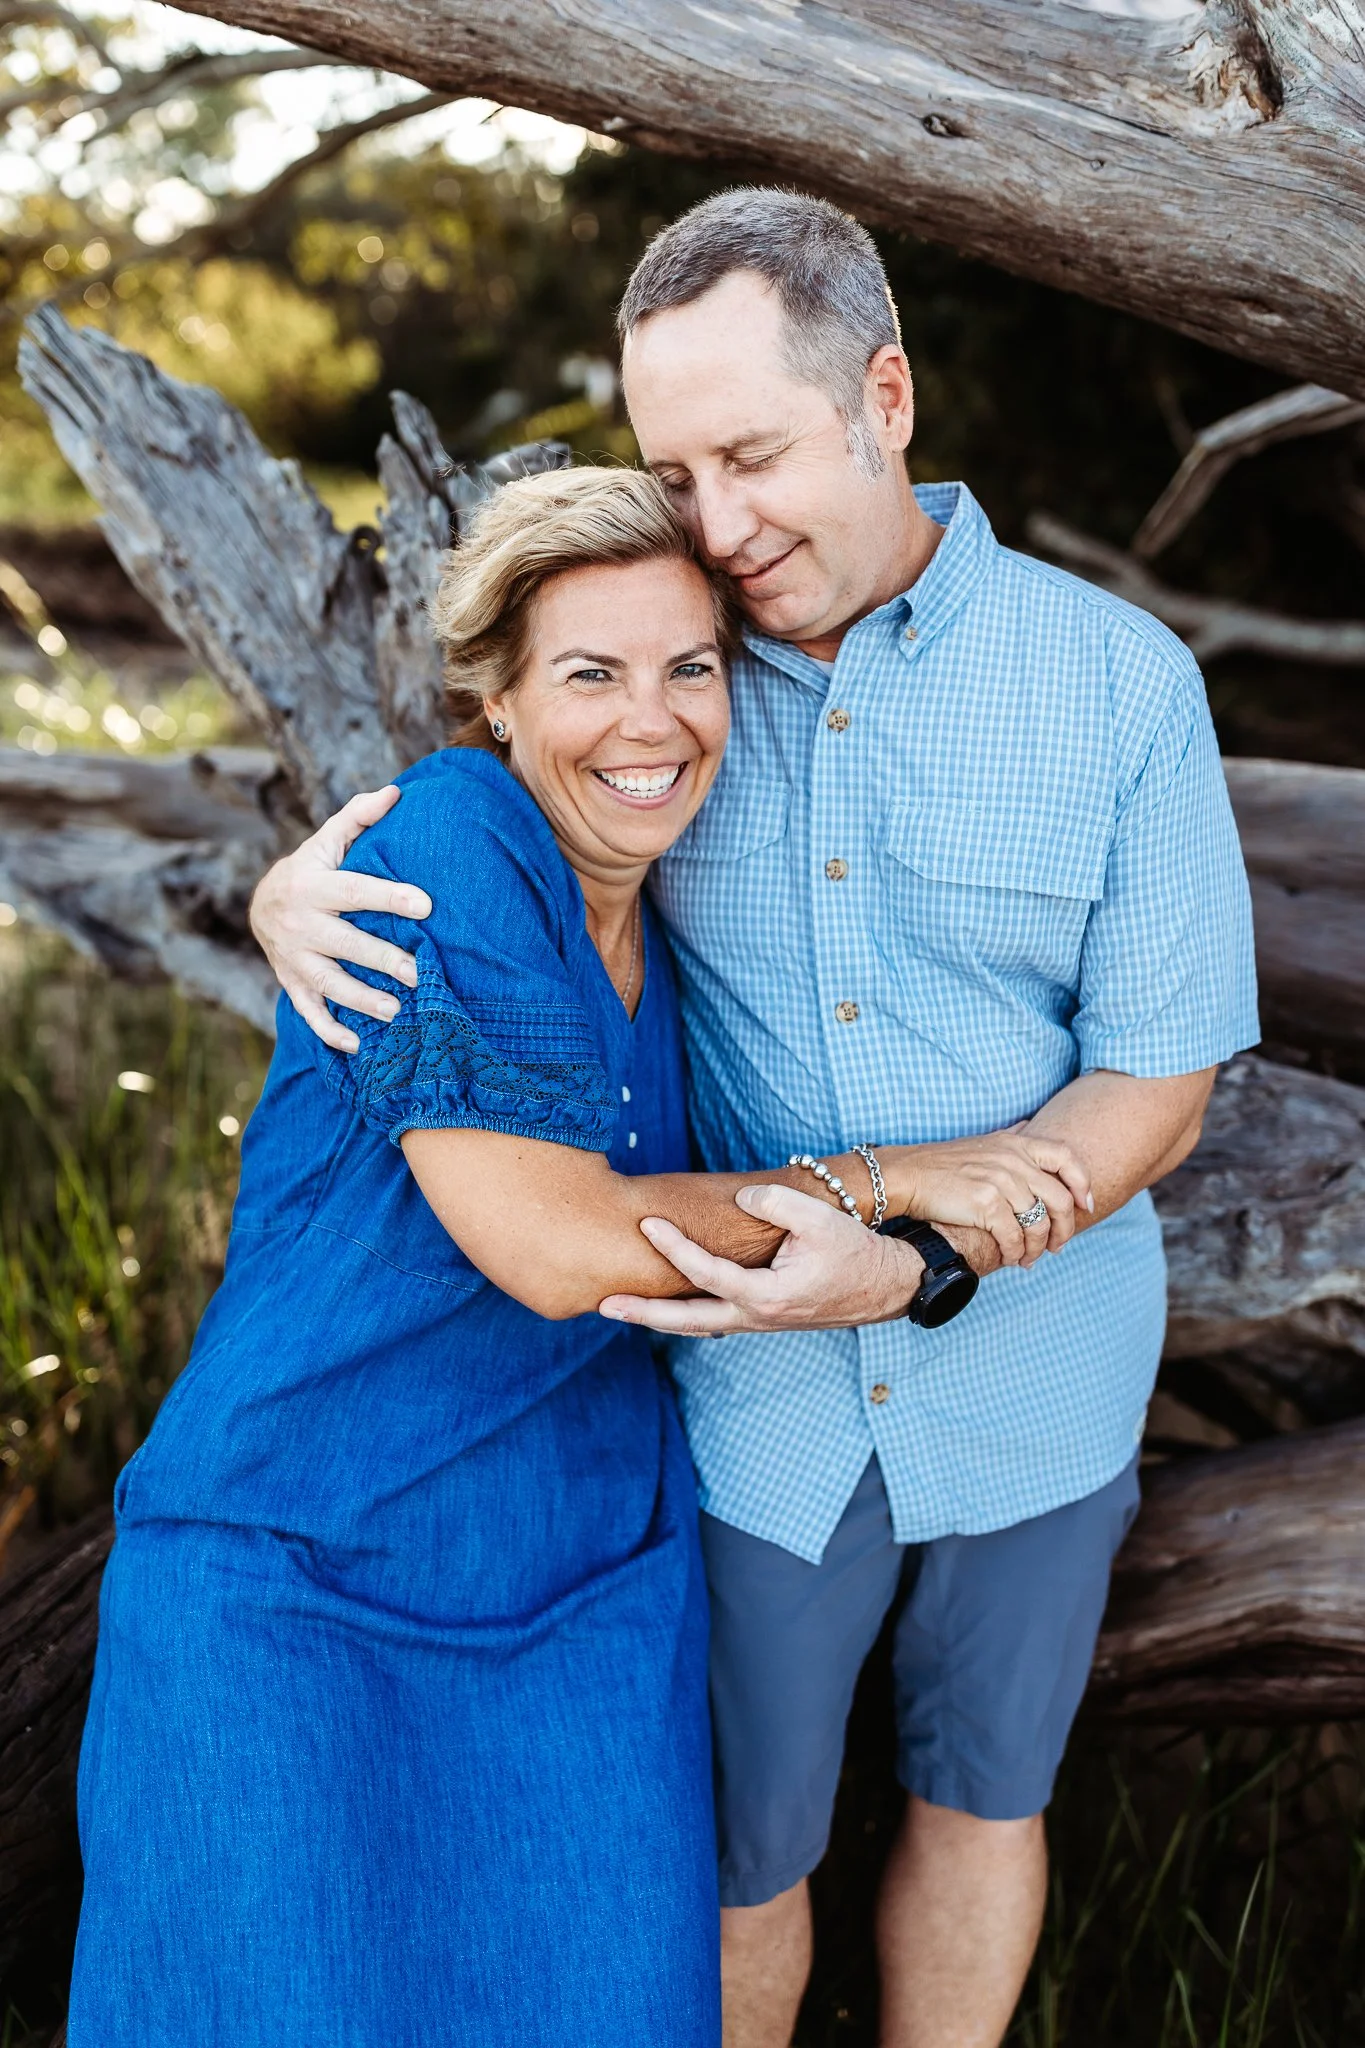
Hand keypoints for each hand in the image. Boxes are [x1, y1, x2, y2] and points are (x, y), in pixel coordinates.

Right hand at [248, 786, 431, 1052]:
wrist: (261, 905)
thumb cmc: (311, 869)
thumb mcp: (327, 840)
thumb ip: (358, 817)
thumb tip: (395, 793)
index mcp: (312, 886)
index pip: (355, 892)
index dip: (390, 898)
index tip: (426, 906)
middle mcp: (299, 924)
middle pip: (345, 945)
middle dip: (382, 960)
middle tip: (420, 973)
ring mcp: (292, 958)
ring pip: (327, 983)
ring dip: (361, 999)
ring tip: (397, 1010)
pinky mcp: (290, 984)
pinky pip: (308, 1011)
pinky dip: (329, 1031)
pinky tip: (358, 1045)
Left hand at [599, 1183, 923, 1335]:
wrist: (884, 1285)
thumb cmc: (853, 1251)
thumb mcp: (820, 1219)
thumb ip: (778, 1203)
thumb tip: (741, 1196)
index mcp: (766, 1296)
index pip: (705, 1273)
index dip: (673, 1247)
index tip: (646, 1224)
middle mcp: (755, 1317)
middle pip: (685, 1321)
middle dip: (642, 1313)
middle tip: (602, 1304)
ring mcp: (758, 1322)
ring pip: (697, 1326)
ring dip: (659, 1317)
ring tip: (621, 1307)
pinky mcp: (763, 1318)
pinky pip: (714, 1321)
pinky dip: (684, 1316)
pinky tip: (666, 1306)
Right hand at [889, 1129, 1093, 1266]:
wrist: (907, 1175)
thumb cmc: (943, 1164)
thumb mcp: (985, 1142)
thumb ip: (1012, 1138)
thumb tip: (1030, 1127)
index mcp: (1016, 1143)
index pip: (1067, 1157)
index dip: (1082, 1183)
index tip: (1085, 1205)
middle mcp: (1013, 1160)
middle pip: (1059, 1199)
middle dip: (1065, 1229)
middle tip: (1058, 1246)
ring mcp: (1000, 1181)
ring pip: (1038, 1224)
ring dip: (1038, 1248)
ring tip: (1029, 1259)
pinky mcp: (985, 1204)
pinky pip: (1014, 1237)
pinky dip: (1015, 1253)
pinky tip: (1010, 1258)